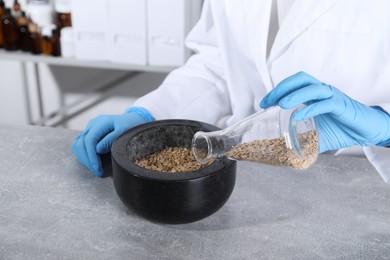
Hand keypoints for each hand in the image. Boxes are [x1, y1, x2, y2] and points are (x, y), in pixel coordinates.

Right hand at [71, 107, 153, 176]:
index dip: (91, 156)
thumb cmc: (130, 125)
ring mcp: (89, 129)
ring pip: (77, 145)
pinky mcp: (89, 133)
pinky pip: (79, 145)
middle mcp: (92, 124)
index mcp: (101, 122)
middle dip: (88, 160)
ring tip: (95, 168)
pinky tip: (91, 162)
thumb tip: (97, 149)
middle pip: (81, 143)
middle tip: (97, 171)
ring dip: (84, 158)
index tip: (97, 168)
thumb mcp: (124, 132)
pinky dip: (83, 155)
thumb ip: (111, 139)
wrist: (132, 120)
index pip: (89, 140)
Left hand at [260, 72, 389, 151]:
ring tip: (281, 104)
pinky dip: (310, 109)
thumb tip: (284, 150)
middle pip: (301, 79)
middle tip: (268, 102)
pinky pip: (325, 103)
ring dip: (294, 95)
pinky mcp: (341, 106)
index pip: (293, 84)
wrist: (366, 132)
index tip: (263, 103)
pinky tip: (298, 116)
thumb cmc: (341, 129)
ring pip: (312, 88)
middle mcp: (323, 91)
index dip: (277, 90)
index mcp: (315, 95)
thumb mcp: (315, 134)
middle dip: (282, 88)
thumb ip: (301, 137)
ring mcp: (332, 97)